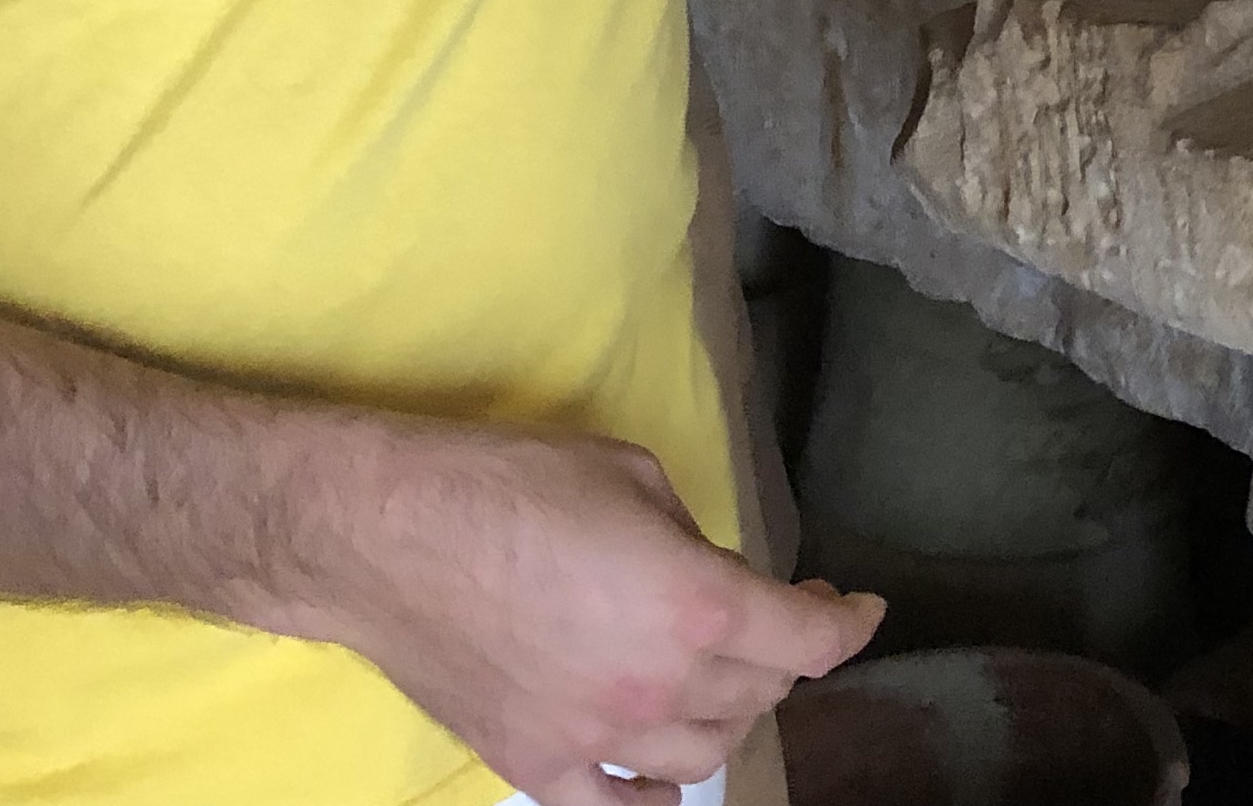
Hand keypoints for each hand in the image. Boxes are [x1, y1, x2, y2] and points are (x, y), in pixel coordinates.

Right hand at [257, 414, 883, 805]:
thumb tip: (707, 576)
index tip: (862, 609)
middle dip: (780, 654)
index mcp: (694, 604)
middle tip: (774, 617)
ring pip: (702, 756)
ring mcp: (596, 740)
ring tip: (718, 677)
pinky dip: (656, 793)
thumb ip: (691, 540)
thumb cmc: (514, 484)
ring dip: (726, 715)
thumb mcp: (634, 478)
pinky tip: (664, 771)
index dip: (849, 624)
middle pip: (758, 694)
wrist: (390, 537)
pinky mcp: (537, 767)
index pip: (807, 640)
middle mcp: (658, 686)